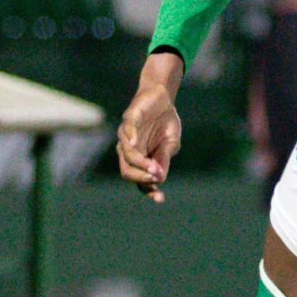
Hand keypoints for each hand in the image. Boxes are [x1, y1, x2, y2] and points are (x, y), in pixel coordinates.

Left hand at [117, 52, 185, 202]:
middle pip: (126, 171)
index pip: (138, 179)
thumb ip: (163, 160)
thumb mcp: (170, 145)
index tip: (160, 198)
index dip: (148, 189)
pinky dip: (129, 138)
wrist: (163, 98)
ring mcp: (127, 135)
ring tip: (154, 167)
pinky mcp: (129, 119)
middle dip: (141, 178)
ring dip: (140, 163)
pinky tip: (135, 143)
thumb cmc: (165, 123)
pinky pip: (126, 130)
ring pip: (127, 155)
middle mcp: (129, 149)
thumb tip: (159, 177)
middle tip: (156, 177)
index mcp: (139, 159)